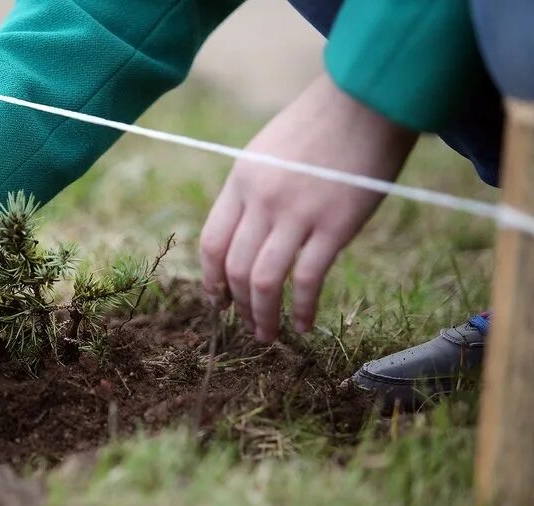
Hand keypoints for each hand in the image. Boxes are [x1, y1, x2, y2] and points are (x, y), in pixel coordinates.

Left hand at [200, 74, 417, 341]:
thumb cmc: (320, 125)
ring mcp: (298, 212)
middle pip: (234, 267)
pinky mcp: (336, 224)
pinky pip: (307, 278)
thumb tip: (246, 239)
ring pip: (264, 279)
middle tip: (246, 324)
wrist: (368, 98)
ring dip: (262, 315)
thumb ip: (253, 193)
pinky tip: (303, 324)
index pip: (212, 243)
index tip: (218, 301)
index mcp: (241, 181)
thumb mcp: (268, 152)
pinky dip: (301, 308)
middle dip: (237, 304)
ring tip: (267, 334)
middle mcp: (263, 199)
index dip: (211, 280)